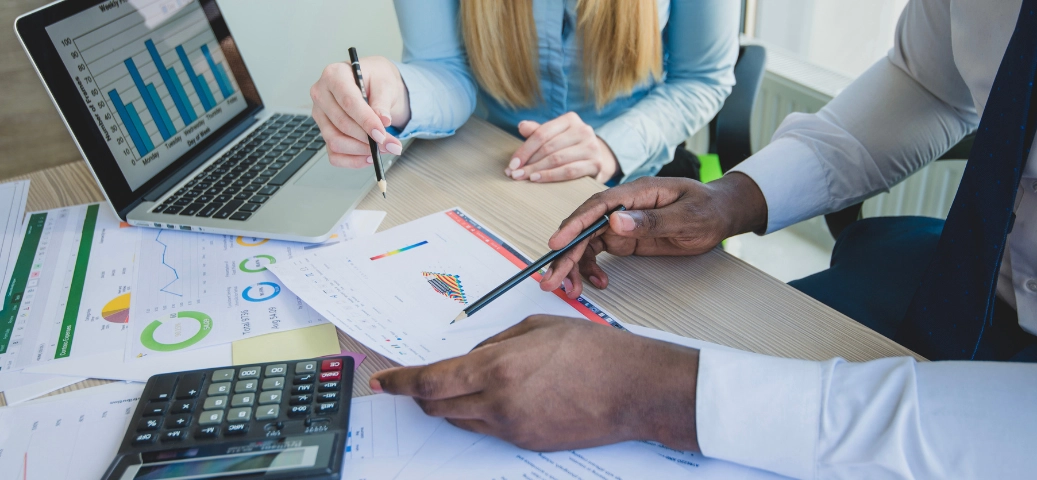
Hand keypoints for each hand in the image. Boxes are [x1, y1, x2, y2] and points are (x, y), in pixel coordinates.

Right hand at [310, 56, 408, 167]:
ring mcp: (320, 116)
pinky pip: (334, 155)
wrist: (373, 83)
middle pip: (342, 124)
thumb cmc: (376, 79)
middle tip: (392, 144)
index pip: (348, 102)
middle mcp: (322, 95)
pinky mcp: (324, 132)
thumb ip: (382, 102)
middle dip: (369, 139)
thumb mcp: (385, 83)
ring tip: (384, 148)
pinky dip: (353, 160)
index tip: (382, 134)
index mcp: (334, 75)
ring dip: (362, 151)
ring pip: (336, 142)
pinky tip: (370, 157)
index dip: (366, 121)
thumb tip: (383, 121)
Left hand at [370, 315, 699, 451]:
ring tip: (466, 384)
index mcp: (497, 368)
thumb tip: (470, 359)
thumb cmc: (595, 352)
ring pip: (460, 420)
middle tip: (417, 381)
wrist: (636, 390)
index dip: (400, 383)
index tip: (384, 382)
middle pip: (437, 406)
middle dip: (421, 394)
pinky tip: (501, 397)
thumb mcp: (537, 328)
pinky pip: (488, 430)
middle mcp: (498, 404)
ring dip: (450, 404)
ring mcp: (512, 429)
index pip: (429, 382)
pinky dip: (480, 414)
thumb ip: (495, 344)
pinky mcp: (528, 444)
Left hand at [505, 112, 619, 182]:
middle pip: (549, 147)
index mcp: (570, 119)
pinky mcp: (596, 164)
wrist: (598, 158)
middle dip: (528, 162)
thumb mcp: (554, 136)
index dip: (524, 149)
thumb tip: (521, 126)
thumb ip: (538, 132)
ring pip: (558, 160)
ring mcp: (591, 147)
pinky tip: (537, 179)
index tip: (512, 163)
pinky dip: (551, 176)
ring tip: (522, 178)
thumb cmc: (569, 146)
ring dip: (537, 170)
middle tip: (514, 174)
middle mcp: (583, 130)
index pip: (542, 134)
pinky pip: (569, 171)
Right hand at [540, 174, 767, 296]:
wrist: (720, 213)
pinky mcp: (623, 237)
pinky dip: (591, 268)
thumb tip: (615, 220)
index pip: (598, 206)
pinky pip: (597, 252)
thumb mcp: (688, 216)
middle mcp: (622, 206)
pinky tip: (596, 283)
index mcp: (637, 193)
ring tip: (569, 289)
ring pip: (586, 242)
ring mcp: (620, 222)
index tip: (557, 243)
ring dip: (574, 265)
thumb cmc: (708, 209)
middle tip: (552, 280)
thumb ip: (652, 220)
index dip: (575, 224)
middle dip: (566, 254)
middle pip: (585, 227)